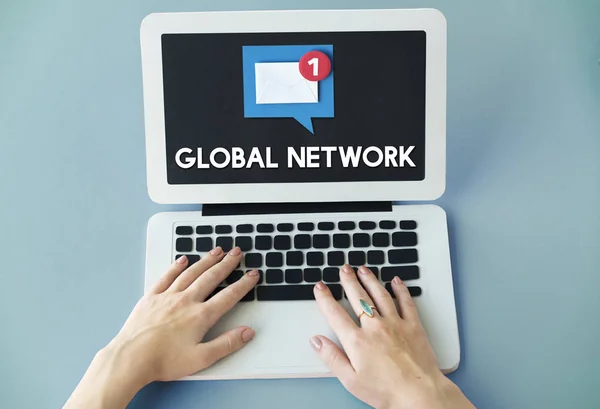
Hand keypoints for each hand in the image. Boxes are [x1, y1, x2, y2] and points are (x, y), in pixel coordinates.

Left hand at [63, 246, 257, 408]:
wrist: (130, 359)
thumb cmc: (163, 361)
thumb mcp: (201, 359)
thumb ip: (226, 344)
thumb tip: (246, 332)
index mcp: (200, 316)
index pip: (228, 296)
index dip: (243, 284)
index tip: (252, 275)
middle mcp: (186, 301)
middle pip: (211, 277)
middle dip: (227, 264)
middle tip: (237, 253)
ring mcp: (168, 296)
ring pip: (191, 273)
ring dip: (206, 260)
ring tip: (217, 251)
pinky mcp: (151, 297)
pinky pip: (167, 277)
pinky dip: (176, 267)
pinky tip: (183, 260)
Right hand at [310, 265, 474, 408]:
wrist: (419, 394)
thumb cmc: (386, 391)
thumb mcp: (351, 380)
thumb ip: (332, 358)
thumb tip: (316, 341)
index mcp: (357, 341)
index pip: (335, 314)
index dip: (325, 298)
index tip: (320, 287)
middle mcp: (375, 327)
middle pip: (357, 297)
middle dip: (348, 281)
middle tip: (343, 269)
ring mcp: (395, 324)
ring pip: (380, 294)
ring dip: (370, 279)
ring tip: (363, 269)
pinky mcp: (413, 326)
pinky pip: (406, 302)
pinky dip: (400, 289)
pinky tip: (396, 281)